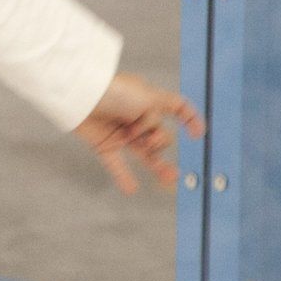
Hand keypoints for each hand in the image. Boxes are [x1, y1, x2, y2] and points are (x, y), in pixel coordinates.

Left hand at [73, 72, 204, 193]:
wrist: (81, 95)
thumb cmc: (113, 90)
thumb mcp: (147, 96)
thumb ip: (159, 115)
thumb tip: (158, 130)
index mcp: (148, 100)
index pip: (175, 108)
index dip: (189, 118)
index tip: (199, 133)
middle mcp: (136, 117)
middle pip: (160, 136)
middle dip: (160, 140)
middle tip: (148, 139)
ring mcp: (121, 131)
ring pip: (145, 154)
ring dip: (158, 166)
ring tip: (170, 179)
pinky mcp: (104, 144)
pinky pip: (117, 164)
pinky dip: (124, 177)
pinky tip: (132, 189)